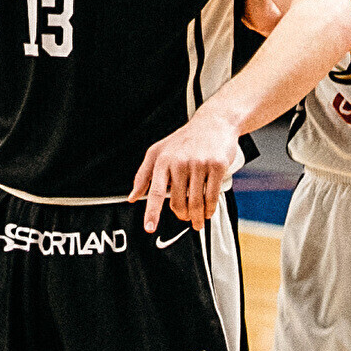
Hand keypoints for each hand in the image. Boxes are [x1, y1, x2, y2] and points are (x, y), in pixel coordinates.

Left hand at [130, 108, 240, 230]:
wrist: (213, 122)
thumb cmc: (184, 140)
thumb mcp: (157, 152)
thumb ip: (143, 176)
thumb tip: (132, 197)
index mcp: (162, 160)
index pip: (156, 192)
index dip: (152, 212)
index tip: (149, 228)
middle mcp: (180, 162)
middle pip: (179, 202)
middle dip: (182, 215)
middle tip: (185, 218)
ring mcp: (199, 164)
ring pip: (197, 202)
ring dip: (197, 217)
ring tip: (198, 221)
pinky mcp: (217, 166)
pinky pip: (213, 196)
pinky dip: (210, 208)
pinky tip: (208, 211)